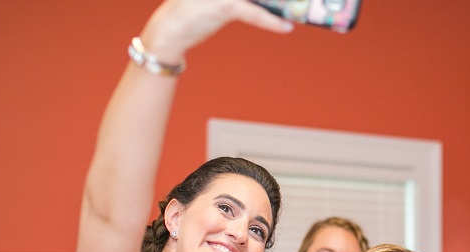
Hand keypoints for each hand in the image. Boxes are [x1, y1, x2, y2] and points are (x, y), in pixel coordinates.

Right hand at [140, 0, 290, 62]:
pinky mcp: (225, 4)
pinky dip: (271, 21)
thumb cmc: (193, 14)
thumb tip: (264, 4)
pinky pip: (254, 13)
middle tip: (300, 4)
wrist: (169, 31)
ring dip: (281, 3)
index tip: (285, 3)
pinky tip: (286, 27)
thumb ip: (241, 1)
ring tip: (299, 7)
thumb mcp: (217, 1)